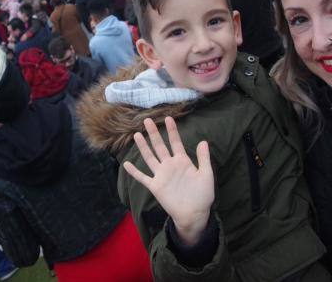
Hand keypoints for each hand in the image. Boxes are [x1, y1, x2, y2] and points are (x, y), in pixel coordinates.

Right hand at [123, 117, 214, 246]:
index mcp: (182, 161)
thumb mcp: (206, 174)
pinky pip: (142, 178)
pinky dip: (134, 172)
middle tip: (147, 120)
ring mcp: (161, 175)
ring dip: (143, 147)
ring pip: (150, 157)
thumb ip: (204, 158)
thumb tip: (203, 141)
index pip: (175, 142)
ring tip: (137, 135)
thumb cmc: (203, 195)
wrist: (194, 214)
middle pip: (160, 146)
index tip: (168, 118)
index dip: (172, 130)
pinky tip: (126, 164)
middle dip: (154, 133)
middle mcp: (170, 165)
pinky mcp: (155, 186)